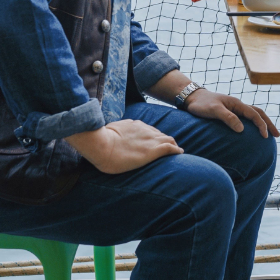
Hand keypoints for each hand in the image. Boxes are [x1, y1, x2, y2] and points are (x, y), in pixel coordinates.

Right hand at [66, 120, 182, 173]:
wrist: (100, 144)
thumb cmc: (99, 141)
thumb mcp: (108, 133)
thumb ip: (114, 134)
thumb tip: (107, 136)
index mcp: (135, 125)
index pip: (149, 130)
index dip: (154, 136)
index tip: (155, 142)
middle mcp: (145, 130)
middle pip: (161, 134)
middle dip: (166, 140)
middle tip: (169, 148)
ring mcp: (150, 139)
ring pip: (168, 140)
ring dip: (172, 145)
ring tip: (176, 151)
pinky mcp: (153, 150)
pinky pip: (170, 148)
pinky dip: (176, 150)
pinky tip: (180, 153)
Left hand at [184, 89, 279, 138]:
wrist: (192, 97)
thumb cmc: (202, 104)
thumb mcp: (214, 111)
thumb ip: (228, 118)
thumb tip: (242, 130)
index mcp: (237, 104)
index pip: (254, 114)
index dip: (262, 125)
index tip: (265, 137)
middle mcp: (238, 105)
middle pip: (259, 113)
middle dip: (269, 124)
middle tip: (277, 135)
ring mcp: (235, 108)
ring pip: (254, 114)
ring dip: (263, 123)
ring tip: (269, 133)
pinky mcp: (230, 112)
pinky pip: (247, 117)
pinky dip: (254, 122)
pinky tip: (253, 131)